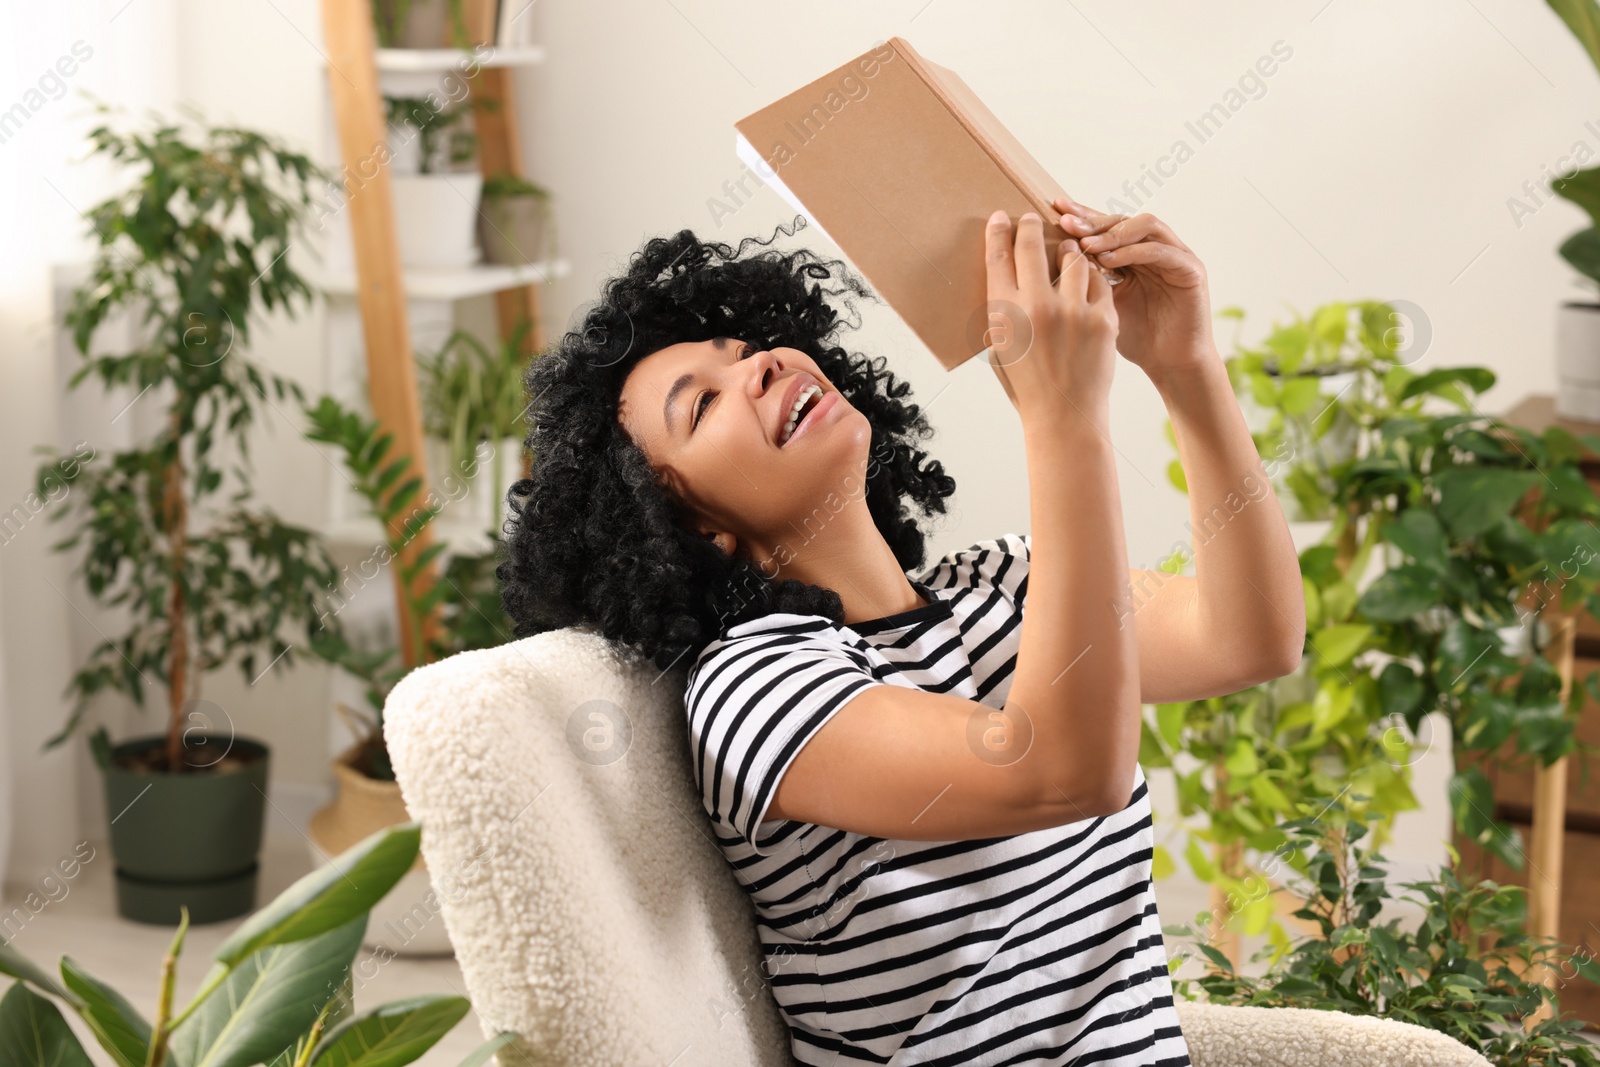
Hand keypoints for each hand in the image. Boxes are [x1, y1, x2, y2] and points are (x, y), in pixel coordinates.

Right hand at [983, 208, 1117, 425]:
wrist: (1064, 417)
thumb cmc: (1028, 386)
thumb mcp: (1002, 348)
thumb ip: (1004, 312)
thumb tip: (1008, 277)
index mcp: (1005, 314)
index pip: (998, 257)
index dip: (999, 232)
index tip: (1001, 218)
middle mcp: (1036, 306)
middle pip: (1031, 246)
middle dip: (1030, 226)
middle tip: (1031, 218)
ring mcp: (1072, 311)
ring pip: (1072, 258)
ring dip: (1068, 250)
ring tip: (1067, 251)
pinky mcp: (1102, 318)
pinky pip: (1099, 282)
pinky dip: (1093, 278)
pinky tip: (1089, 279)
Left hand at [1054, 197, 1215, 376]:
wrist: (1170, 364)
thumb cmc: (1135, 337)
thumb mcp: (1100, 305)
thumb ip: (1084, 281)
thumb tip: (1044, 265)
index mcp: (1131, 254)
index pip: (1105, 226)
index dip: (1082, 216)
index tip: (1054, 209)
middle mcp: (1154, 247)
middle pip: (1123, 219)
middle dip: (1093, 221)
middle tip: (1067, 224)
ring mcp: (1175, 255)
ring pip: (1145, 225)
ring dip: (1113, 233)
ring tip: (1086, 245)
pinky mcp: (1191, 269)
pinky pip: (1161, 250)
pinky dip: (1134, 252)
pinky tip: (1109, 261)